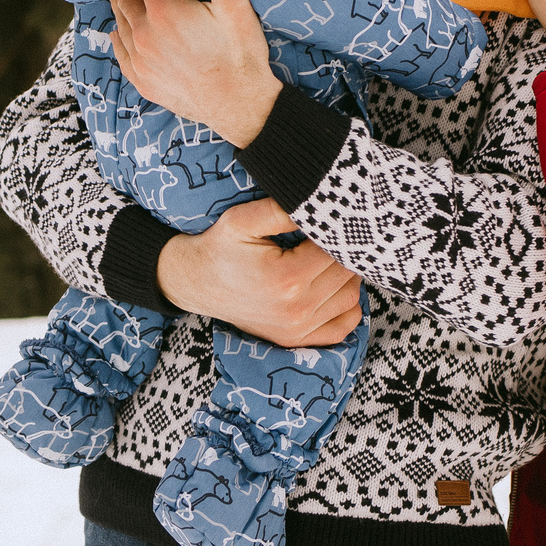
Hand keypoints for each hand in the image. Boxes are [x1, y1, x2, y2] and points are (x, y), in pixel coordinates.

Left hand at [109, 0, 281, 146]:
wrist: (240, 106)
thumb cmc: (241, 54)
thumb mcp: (234, 5)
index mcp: (164, 10)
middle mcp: (144, 33)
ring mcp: (140, 59)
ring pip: (118, 22)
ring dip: (121, 6)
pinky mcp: (142, 81)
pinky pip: (119, 51)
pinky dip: (119, 35)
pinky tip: (122, 30)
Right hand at [158, 198, 362, 347]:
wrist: (195, 283)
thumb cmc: (219, 248)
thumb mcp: (241, 220)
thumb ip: (280, 210)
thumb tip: (319, 206)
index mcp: (287, 278)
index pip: (337, 250)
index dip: (336, 232)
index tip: (325, 221)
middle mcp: (296, 309)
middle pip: (347, 274)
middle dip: (342, 252)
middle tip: (328, 237)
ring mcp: (297, 329)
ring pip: (351, 298)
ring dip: (347, 276)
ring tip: (327, 258)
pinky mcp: (295, 340)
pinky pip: (342, 327)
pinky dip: (347, 307)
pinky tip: (333, 287)